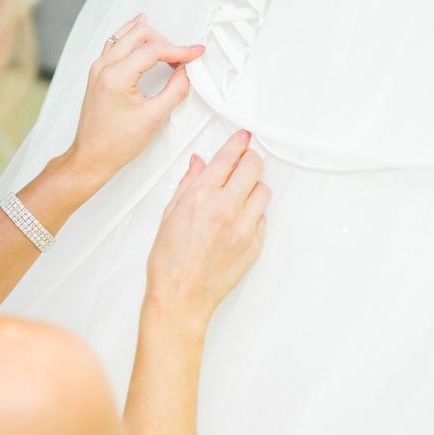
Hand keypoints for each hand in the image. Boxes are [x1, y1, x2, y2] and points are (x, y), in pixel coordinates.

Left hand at [65, 14, 204, 182]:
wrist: (92, 156)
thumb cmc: (115, 143)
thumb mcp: (154, 117)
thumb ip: (175, 90)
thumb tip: (186, 73)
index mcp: (116, 77)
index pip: (153, 50)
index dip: (179, 49)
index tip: (195, 53)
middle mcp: (103, 67)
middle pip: (140, 34)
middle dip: (165, 42)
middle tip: (182, 58)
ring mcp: (98, 68)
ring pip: (126, 34)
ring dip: (150, 38)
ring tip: (168, 50)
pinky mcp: (98, 72)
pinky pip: (115, 43)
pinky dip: (131, 36)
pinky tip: (139, 31)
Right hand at [145, 130, 270, 328]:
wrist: (181, 296)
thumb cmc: (170, 262)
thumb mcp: (170, 214)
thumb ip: (188, 184)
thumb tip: (198, 165)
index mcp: (201, 197)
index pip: (228, 157)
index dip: (238, 143)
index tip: (242, 138)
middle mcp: (226, 209)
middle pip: (254, 167)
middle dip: (248, 161)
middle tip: (243, 164)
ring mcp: (244, 227)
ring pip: (263, 191)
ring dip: (253, 188)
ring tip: (239, 196)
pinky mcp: (255, 245)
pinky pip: (262, 218)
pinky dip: (253, 214)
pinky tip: (237, 221)